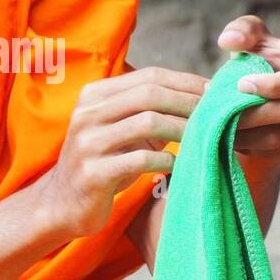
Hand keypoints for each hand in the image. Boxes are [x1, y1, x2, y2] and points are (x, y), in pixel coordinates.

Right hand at [37, 66, 208, 237]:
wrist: (62, 203)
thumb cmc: (102, 163)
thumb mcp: (119, 130)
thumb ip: (147, 112)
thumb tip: (199, 97)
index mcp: (94, 96)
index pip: (148, 76)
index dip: (185, 81)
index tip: (212, 92)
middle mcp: (88, 113)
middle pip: (149, 94)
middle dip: (188, 102)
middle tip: (216, 114)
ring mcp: (88, 143)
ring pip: (147, 122)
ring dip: (183, 129)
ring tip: (203, 138)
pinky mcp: (93, 173)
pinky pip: (140, 159)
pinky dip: (167, 160)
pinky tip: (179, 164)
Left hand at [217, 14, 279, 160]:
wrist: (263, 89)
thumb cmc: (260, 56)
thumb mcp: (251, 37)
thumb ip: (242, 30)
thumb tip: (229, 41)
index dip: (273, 85)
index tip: (241, 84)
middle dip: (252, 113)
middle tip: (220, 110)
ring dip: (246, 133)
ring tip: (218, 124)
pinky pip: (277, 152)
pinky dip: (250, 147)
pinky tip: (230, 136)